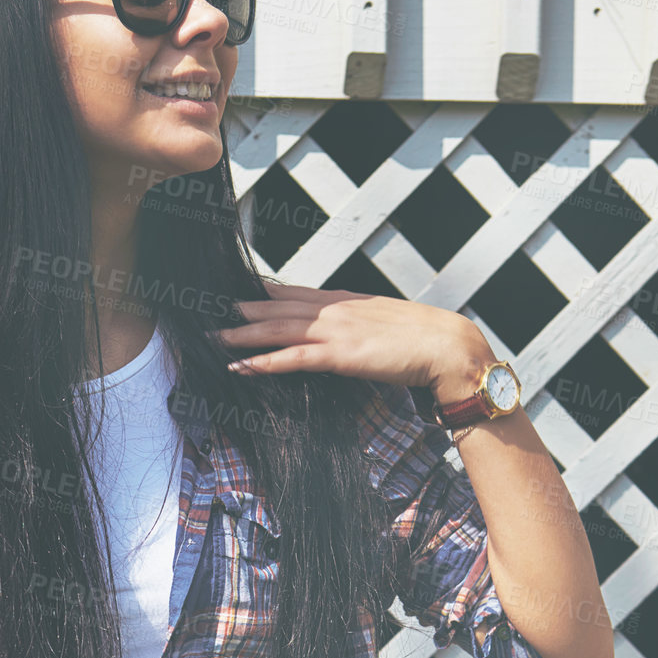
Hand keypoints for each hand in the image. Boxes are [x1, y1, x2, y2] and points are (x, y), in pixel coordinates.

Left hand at [215, 281, 495, 403]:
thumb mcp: (384, 325)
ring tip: (214, 337)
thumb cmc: (424, 341)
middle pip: (278, 306)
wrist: (447, 346)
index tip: (239, 293)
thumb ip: (360, 325)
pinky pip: (293, 358)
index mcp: (346, 300)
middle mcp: (335, 309)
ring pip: (277, 328)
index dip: (264, 293)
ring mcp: (336, 330)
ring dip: (243, 333)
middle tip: (211, 310)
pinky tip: (241, 365)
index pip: (295, 293)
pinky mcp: (340, 354)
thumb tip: (349, 335)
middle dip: (243, 309)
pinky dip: (264, 361)